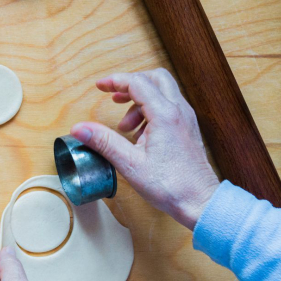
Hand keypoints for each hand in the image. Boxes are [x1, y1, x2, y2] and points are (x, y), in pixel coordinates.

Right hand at [70, 69, 219, 229]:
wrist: (200, 202)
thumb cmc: (171, 186)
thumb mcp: (129, 164)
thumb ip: (103, 142)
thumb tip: (80, 129)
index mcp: (165, 115)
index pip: (137, 83)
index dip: (115, 81)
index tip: (99, 86)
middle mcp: (179, 111)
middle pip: (155, 78)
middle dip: (131, 84)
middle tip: (114, 97)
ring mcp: (186, 119)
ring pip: (163, 92)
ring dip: (140, 101)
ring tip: (125, 127)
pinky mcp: (187, 129)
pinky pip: (168, 108)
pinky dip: (150, 112)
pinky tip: (140, 135)